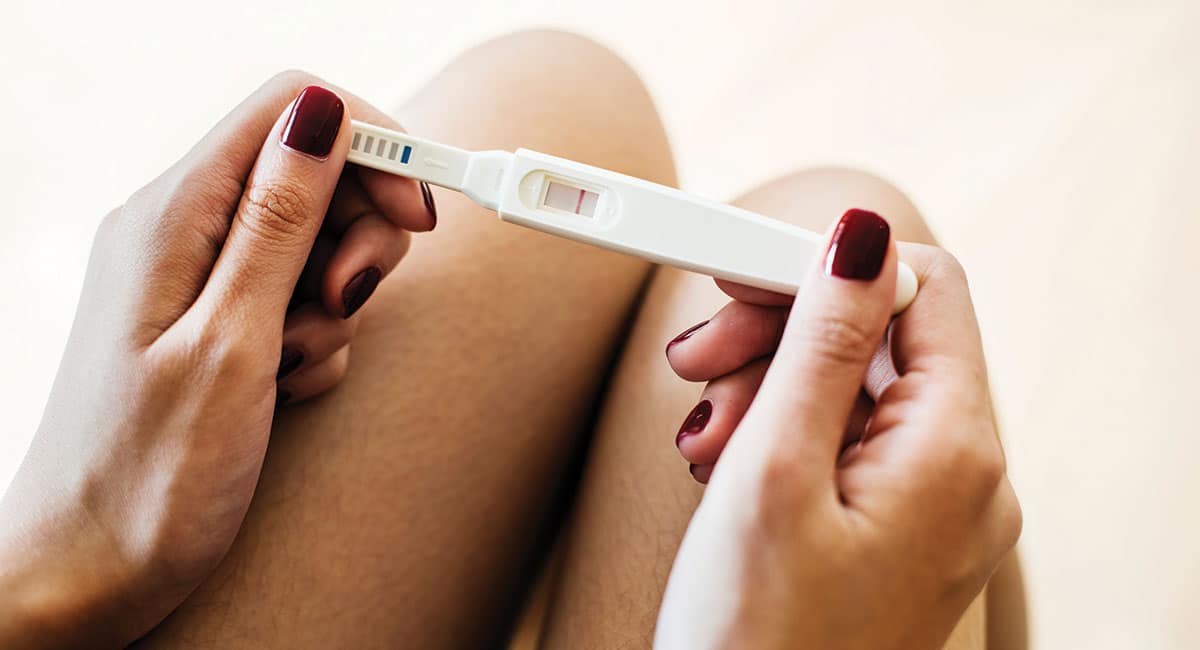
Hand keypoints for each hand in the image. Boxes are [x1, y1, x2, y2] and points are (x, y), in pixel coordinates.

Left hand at [0, 72, 434, 647]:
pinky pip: (302, 302)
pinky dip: (316, 341)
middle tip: (343, 300)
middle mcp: (184, 231)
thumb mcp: (229, 341)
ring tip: (292, 364)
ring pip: (317, 241)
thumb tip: (322, 111)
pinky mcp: (222, 325)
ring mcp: (201, 280)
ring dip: (334, 301)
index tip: (419, 211)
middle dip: (358, 234)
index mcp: (172, 215)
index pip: (289, 111)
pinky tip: (282, 389)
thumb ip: (279, 221)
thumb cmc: (144, 474)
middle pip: (315, 174)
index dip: (371, 143)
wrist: (90, 572)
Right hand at [657, 210, 1020, 648]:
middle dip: (777, 337)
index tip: (737, 270)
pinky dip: (777, 442)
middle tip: (696, 364)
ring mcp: (927, 510)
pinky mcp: (888, 535)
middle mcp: (959, 476)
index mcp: (953, 451)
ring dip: (764, 393)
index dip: (824, 266)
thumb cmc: (754, 642)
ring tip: (703, 444)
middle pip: (876, 341)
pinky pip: (841, 450)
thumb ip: (823, 343)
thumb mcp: (775, 473)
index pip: (919, 290)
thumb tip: (862, 236)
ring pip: (848, 394)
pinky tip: (726, 472)